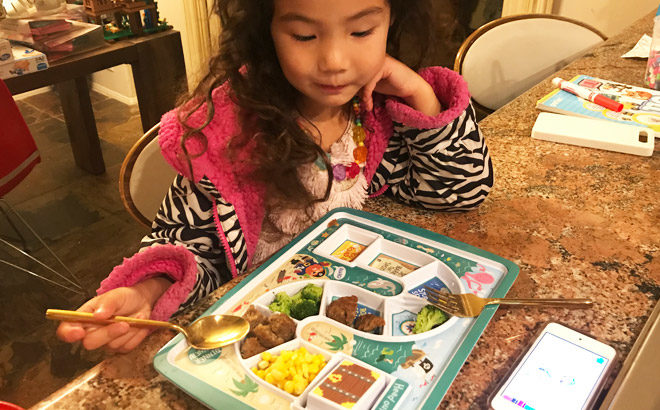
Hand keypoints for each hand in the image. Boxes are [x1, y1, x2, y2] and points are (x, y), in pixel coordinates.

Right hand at [56, 277, 170, 352]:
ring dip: (125, 333)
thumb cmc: (124, 298)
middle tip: (123, 323)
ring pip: (111, 346)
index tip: (79, 332)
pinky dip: (135, 336)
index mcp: (83, 318)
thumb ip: (107, 303)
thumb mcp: (116, 295)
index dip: (68, 334)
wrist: (142, 303)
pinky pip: (126, 348)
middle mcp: (90, 333)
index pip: (66, 330)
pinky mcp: (119, 348)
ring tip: (131, 319)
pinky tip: (135, 326)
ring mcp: (105, 343)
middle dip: (108, 333)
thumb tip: (97, 314)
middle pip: (89, 343)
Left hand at [361, 55, 440, 115]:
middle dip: (357, 92)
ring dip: (363, 95)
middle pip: (356, 76)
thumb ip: (361, 86)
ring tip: (367, 105)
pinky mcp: (384, 65)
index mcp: (368, 63)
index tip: (358, 103)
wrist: (411, 88)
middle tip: (361, 105)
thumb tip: (345, 92)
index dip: (353, 90)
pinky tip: (369, 104)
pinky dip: (367, 94)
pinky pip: (369, 80)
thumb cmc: (392, 88)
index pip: (353, 75)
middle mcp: (372, 60)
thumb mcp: (373, 87)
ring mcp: (378, 61)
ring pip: (362, 78)